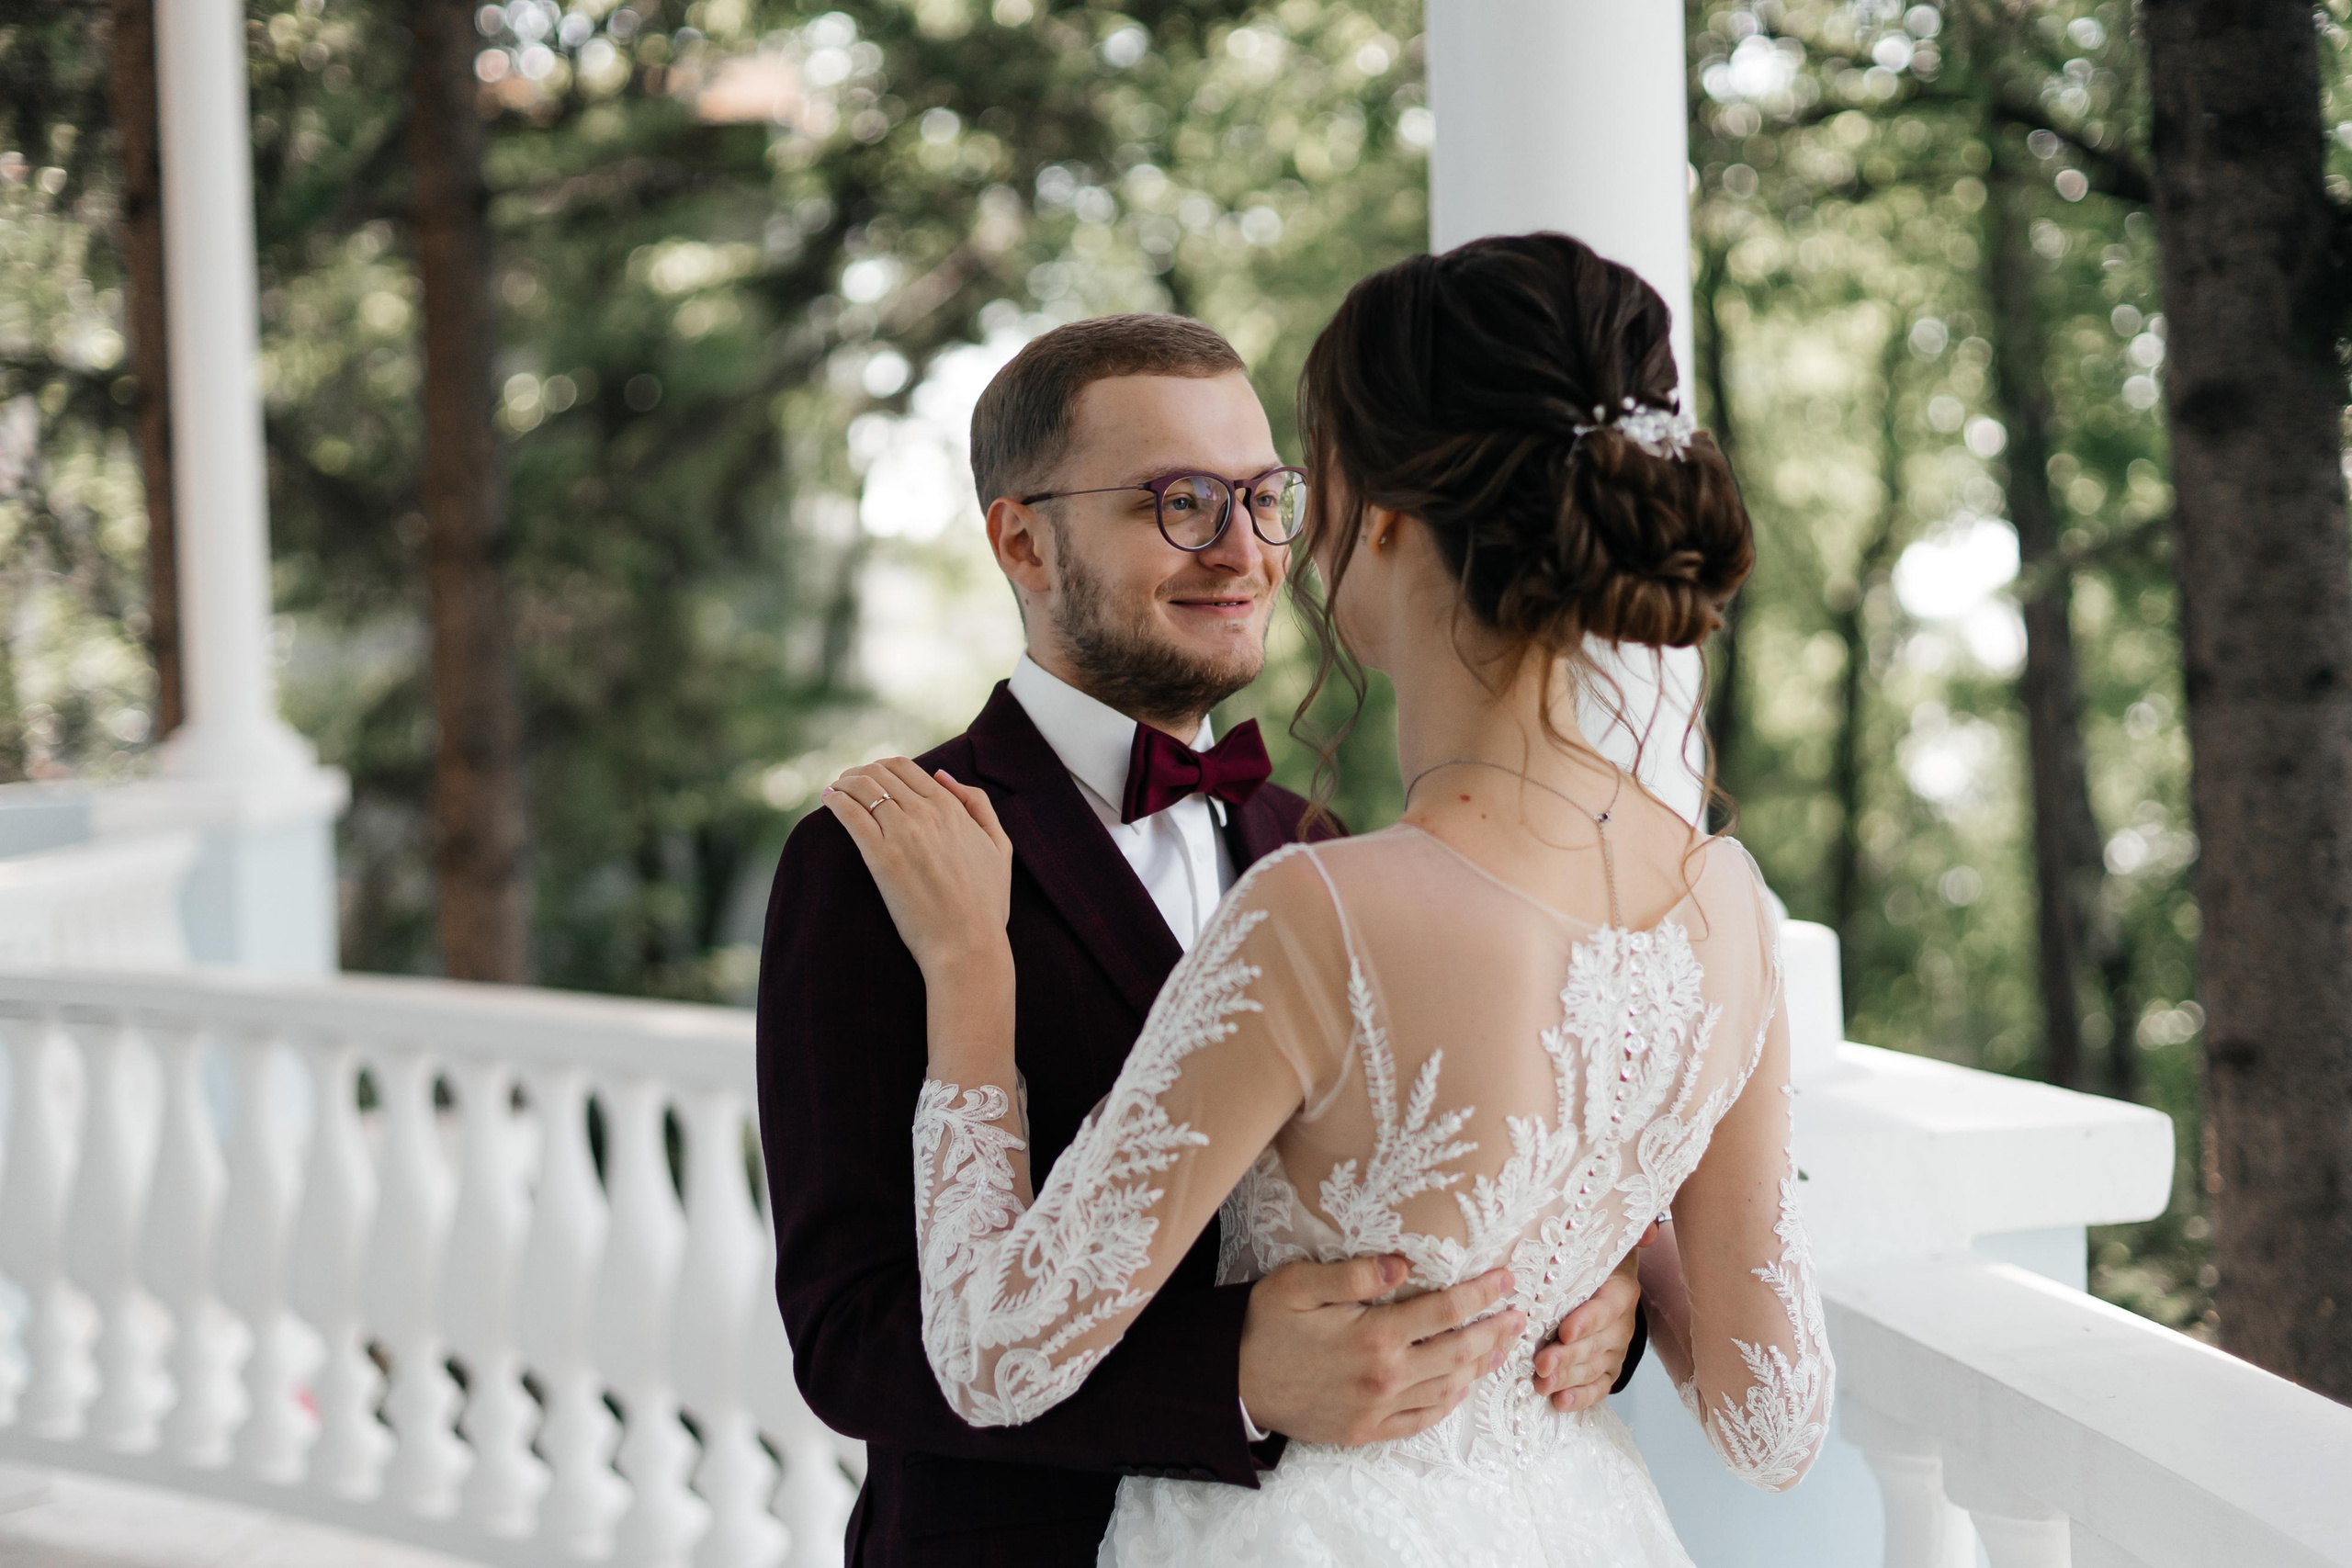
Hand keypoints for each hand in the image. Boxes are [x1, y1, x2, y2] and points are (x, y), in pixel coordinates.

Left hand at [823, 758, 1013, 981]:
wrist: (968, 945)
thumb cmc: (985, 903)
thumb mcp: (999, 846)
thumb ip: (978, 805)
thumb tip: (942, 775)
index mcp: (952, 809)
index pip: (906, 768)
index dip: (883, 767)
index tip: (870, 777)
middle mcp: (926, 813)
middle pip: (881, 773)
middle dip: (860, 771)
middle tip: (847, 781)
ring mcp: (902, 833)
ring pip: (863, 787)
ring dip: (844, 781)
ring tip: (834, 790)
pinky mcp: (881, 857)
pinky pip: (850, 814)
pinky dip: (835, 799)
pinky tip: (827, 799)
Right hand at [1238, 1257, 1525, 1446]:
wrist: (1234, 1384)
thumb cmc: (1265, 1325)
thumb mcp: (1299, 1284)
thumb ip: (1354, 1274)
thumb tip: (1403, 1265)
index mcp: (1374, 1336)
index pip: (1444, 1311)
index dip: (1481, 1294)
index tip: (1506, 1278)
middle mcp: (1385, 1377)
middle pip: (1458, 1352)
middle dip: (1494, 1330)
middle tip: (1520, 1313)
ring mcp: (1378, 1408)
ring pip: (1448, 1388)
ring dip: (1481, 1366)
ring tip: (1502, 1345)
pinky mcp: (1368, 1430)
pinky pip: (1422, 1419)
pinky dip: (1449, 1402)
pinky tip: (1462, 1386)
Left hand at [1528, 1224, 1653, 1412]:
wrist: (1608, 1285)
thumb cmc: (1596, 1264)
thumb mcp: (1607, 1246)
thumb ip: (1627, 1235)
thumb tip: (1649, 1231)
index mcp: (1620, 1292)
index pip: (1606, 1308)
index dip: (1588, 1321)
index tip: (1565, 1331)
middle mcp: (1622, 1324)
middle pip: (1595, 1344)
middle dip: (1567, 1356)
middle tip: (1540, 1363)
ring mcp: (1615, 1350)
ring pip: (1592, 1368)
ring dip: (1566, 1378)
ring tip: (1541, 1383)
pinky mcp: (1609, 1369)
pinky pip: (1598, 1387)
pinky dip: (1580, 1397)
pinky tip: (1560, 1403)